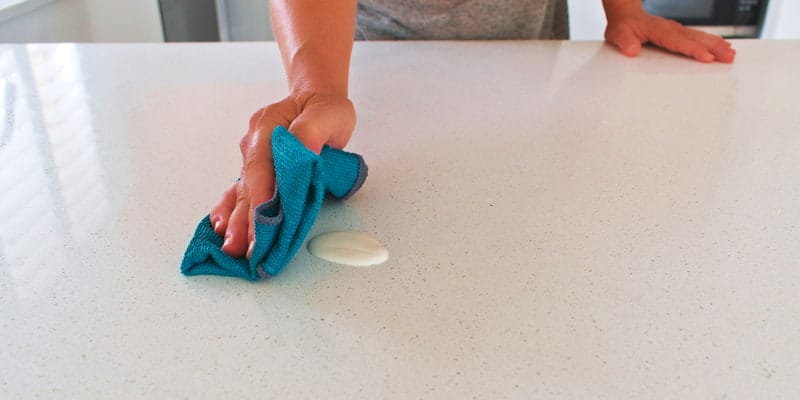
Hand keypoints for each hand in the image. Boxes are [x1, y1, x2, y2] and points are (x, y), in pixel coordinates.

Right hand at [210, 93, 355, 257]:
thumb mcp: (328, 113)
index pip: (262, 165)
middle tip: (238, 246)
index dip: (261, 193)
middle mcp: (253, 145)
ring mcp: (253, 159)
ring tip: (229, 247)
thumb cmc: (323, 109)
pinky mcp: (258, 173)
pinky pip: (241, 193)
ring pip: (241, 193)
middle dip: (243, 218)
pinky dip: (231, 212)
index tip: (261, 217)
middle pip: (247, 185)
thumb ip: (312, 131)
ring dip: (234, 221)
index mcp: (267, 128)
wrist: (315, 99)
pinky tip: (221, 229)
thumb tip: (303, 150)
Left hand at [604, 3, 734, 62]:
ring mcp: (677, 30)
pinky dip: (712, 41)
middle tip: (729, 57)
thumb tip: (632, 50)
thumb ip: (625, 41)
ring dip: (717, 45)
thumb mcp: (618, 34)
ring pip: (700, 37)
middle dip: (714, 48)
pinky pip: (698, 37)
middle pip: (696, 39)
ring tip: (731, 54)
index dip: (694, 50)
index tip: (707, 57)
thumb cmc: (623, 25)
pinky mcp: (679, 33)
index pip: (679, 42)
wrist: (625, 14)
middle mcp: (671, 28)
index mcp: (659, 30)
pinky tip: (722, 46)